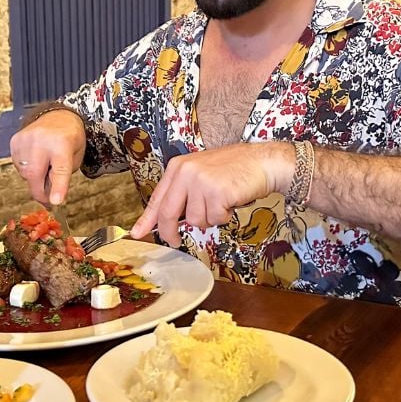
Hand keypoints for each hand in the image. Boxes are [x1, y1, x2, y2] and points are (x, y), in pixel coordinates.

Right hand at [9, 109, 85, 203]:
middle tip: (48, 200)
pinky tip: (36, 159)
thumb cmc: (70, 139)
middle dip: (40, 192)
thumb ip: (62, 175)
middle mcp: (42, 140)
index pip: (60, 168)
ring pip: (24, 173)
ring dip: (34, 178)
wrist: (58, 116)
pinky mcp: (15, 141)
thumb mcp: (75, 157)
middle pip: (35, 174)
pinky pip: (18, 166)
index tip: (54, 202)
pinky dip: (27, 169)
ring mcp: (25, 138)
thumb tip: (47, 194)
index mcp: (63, 143)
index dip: (58, 187)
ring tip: (45, 166)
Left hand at [131, 142, 293, 246]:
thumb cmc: (234, 169)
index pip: (158, 198)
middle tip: (175, 241)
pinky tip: (231, 201)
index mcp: (179, 167)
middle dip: (171, 232)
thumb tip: (169, 220)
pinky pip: (215, 219)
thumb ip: (184, 192)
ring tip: (222, 201)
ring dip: (210, 218)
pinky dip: (225, 216)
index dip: (147, 219)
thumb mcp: (201, 173)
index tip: (137, 233)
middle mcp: (186, 173)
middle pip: (169, 213)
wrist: (262, 161)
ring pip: (196, 220)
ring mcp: (201, 182)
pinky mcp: (217, 193)